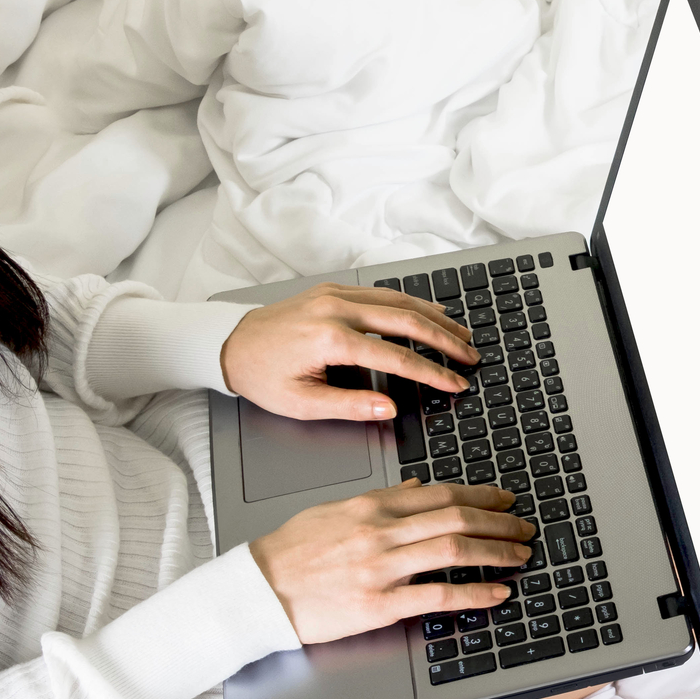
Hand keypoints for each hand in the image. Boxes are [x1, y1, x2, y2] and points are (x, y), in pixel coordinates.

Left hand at [221, 282, 477, 420]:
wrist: (228, 344)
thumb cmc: (262, 376)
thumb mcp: (302, 404)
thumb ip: (350, 407)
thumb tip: (391, 408)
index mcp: (330, 339)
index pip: (397, 358)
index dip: (432, 374)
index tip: (456, 384)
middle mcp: (336, 309)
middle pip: (407, 320)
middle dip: (445, 340)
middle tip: (471, 355)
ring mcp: (335, 294)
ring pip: (399, 300)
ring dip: (435, 316)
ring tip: (461, 333)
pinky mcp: (333, 290)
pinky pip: (382, 292)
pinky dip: (412, 302)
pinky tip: (429, 312)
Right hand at [250, 481, 535, 643]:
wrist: (256, 591)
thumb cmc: (291, 552)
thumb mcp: (334, 510)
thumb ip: (379, 498)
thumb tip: (415, 486)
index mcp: (371, 506)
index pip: (441, 494)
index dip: (482, 496)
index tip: (505, 501)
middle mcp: (381, 532)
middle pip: (457, 519)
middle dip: (500, 522)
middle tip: (524, 527)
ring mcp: (382, 568)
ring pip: (455, 550)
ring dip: (497, 552)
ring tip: (520, 555)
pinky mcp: (379, 605)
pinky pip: (439, 596)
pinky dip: (475, 594)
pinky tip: (497, 593)